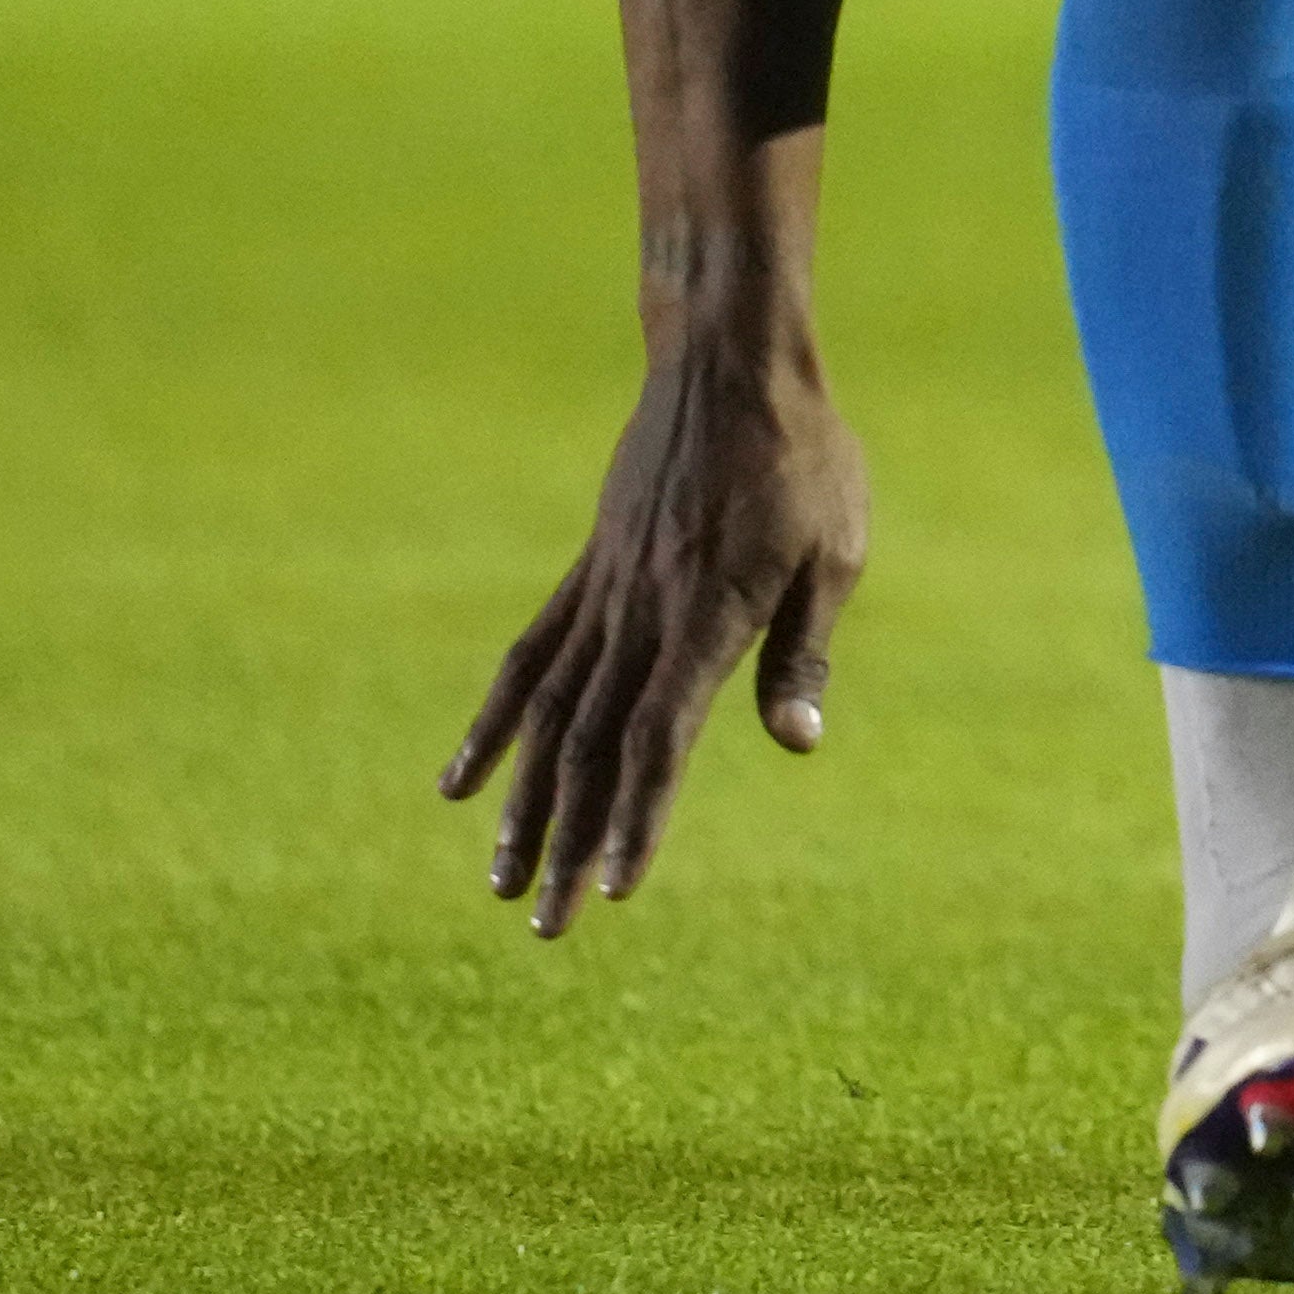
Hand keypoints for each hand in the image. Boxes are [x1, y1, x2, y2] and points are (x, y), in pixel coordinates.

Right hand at [444, 326, 869, 932]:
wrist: (730, 365)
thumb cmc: (805, 460)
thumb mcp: (834, 552)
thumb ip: (804, 651)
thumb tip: (798, 744)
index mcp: (709, 618)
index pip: (661, 741)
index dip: (638, 818)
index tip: (614, 891)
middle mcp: (642, 617)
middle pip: (593, 749)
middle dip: (569, 844)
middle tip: (545, 928)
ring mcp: (604, 596)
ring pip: (549, 718)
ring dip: (522, 806)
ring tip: (500, 883)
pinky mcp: (586, 575)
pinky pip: (528, 660)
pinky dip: (493, 725)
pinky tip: (459, 783)